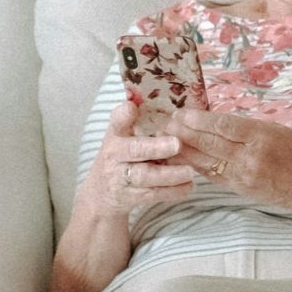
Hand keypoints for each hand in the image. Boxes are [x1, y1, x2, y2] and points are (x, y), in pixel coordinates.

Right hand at [77, 101, 198, 216]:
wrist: (101, 194)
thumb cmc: (121, 156)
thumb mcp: (122, 135)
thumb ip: (135, 118)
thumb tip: (152, 94)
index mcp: (116, 135)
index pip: (116, 121)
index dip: (123, 115)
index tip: (131, 107)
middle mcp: (115, 155)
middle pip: (134, 151)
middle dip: (155, 147)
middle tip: (177, 144)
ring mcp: (121, 178)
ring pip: (145, 176)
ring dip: (169, 175)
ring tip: (190, 171)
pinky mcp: (130, 197)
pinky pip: (152, 195)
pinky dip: (172, 192)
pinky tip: (189, 185)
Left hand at [163, 107, 291, 223]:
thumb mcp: (276, 129)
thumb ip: (246, 127)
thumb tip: (214, 120)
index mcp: (262, 136)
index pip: (224, 126)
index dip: (199, 119)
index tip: (181, 112)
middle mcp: (251, 157)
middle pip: (211, 143)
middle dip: (185, 133)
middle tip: (165, 123)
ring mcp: (244, 176)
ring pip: (207, 161)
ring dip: (184, 150)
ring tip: (166, 139)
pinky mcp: (240, 189)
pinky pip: (213, 175)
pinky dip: (195, 165)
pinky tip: (181, 158)